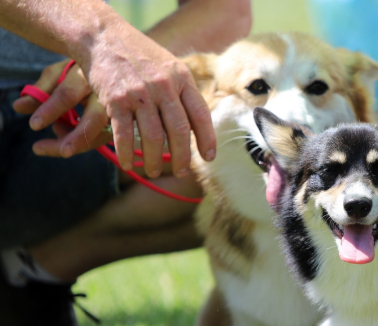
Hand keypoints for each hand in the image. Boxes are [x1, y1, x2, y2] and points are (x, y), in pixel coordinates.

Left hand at [13, 60, 111, 156]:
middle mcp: (106, 92)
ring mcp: (119, 109)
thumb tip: (17, 107)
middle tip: (63, 152)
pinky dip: (86, 141)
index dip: (50, 110)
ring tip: (57, 132)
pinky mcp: (125, 122)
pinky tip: (70, 132)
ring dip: (79, 143)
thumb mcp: (58, 74)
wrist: (116, 69)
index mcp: (85, 75)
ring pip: (102, 133)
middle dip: (78, 138)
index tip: (34, 125)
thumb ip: (39, 91)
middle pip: (94, 119)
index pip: (66, 95)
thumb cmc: (80, 70)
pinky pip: (105, 137)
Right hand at [77, 22, 215, 178]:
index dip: (207, 139)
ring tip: (153, 172)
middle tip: (181, 172)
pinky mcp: (116, 100)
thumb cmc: (141, 56)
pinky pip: (124, 134)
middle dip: (181, 157)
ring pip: (153, 137)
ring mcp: (140, 94)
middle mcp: (164, 87)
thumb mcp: (170, 66)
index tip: (209, 157)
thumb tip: (197, 125)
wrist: (103, 36)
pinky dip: (126, 153)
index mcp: (182, 79)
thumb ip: (184, 92)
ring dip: (153, 160)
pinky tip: (128, 164)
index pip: (201, 114)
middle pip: (179, 130)